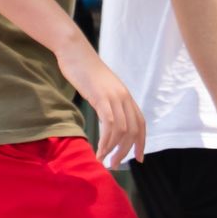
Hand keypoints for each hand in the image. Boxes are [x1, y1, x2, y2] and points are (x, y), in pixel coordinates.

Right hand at [55, 35, 145, 165]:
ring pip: (123, 130)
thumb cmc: (84, 71)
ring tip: (104, 160)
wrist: (75, 52)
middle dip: (126, 151)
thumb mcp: (101, 90)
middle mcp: (125, 97)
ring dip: (114, 149)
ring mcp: (115, 97)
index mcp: (126, 96)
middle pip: (134, 130)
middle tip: (115, 165)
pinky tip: (99, 150)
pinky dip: (106, 141)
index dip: (141, 142)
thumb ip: (108, 104)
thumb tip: (108, 122)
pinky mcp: (102, 97)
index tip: (138, 158)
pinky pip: (109, 124)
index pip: (141, 123)